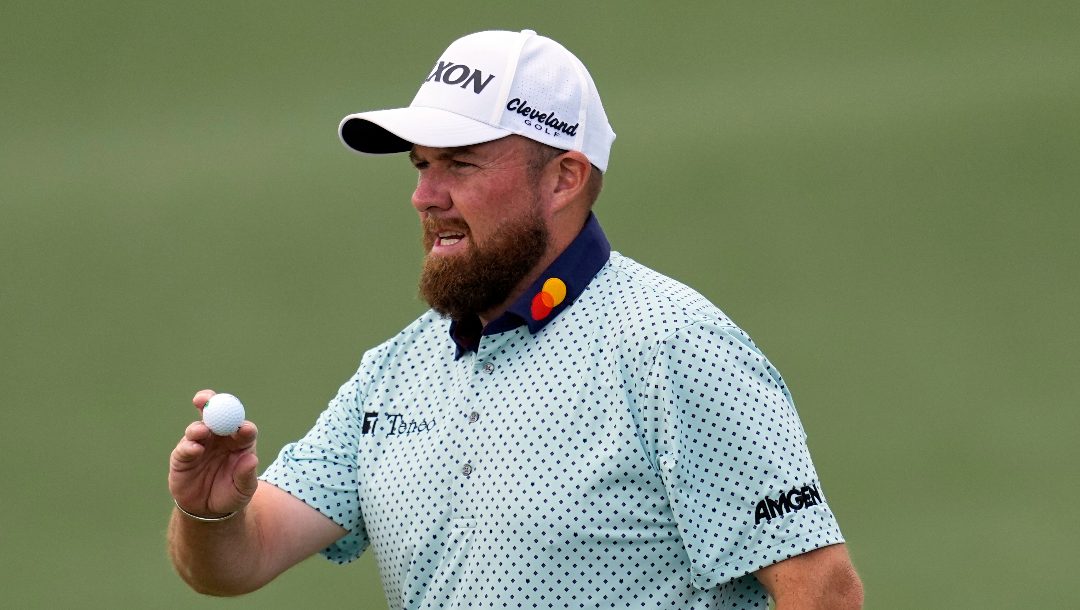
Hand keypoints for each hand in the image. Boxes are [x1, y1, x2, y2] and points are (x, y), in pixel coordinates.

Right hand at [169, 389, 258, 517]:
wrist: (208, 510)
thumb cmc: (232, 494)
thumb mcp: (244, 490)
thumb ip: (247, 476)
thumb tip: (252, 459)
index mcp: (239, 442)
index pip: (242, 428)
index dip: (242, 426)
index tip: (243, 429)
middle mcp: (220, 438)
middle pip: (217, 415)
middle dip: (211, 403)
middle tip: (208, 399)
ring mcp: (200, 444)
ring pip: (198, 428)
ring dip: (199, 427)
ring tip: (202, 431)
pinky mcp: (183, 456)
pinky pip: (185, 447)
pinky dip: (188, 446)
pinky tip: (194, 449)